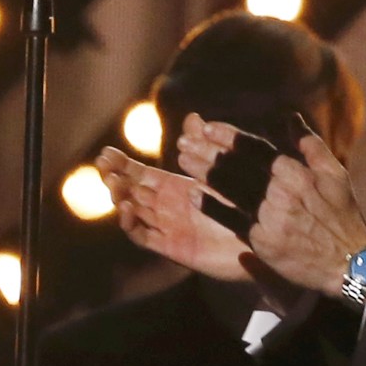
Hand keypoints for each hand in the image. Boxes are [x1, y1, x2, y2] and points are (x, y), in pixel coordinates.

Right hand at [102, 145, 258, 283]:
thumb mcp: (223, 173)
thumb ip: (204, 148)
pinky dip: (131, 224)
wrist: (261, 240)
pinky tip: (127, 209)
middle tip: (103, 166)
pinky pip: (143, 236)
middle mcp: (167, 207)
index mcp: (175, 188)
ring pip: (133, 211)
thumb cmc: (245, 207)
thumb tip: (193, 118)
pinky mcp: (170, 247)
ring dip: (120, 198)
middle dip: (114, 178)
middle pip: (130, 191)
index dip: (122, 165)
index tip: (106, 153)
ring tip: (114, 184)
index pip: (140, 174)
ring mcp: (166, 227)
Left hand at [179, 117, 365, 300]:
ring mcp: (270, 215)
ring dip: (204, 172)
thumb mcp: (334, 173)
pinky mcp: (262, 239)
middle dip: (208, 151)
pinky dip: (213, 206)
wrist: (347, 260)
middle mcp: (280, 190)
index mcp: (295, 171)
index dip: (229, 136)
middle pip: (237, 165)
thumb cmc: (341, 215)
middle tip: (183, 139)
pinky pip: (232, 219)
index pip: (256, 148)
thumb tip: (289, 117)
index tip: (207, 127)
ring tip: (183, 159)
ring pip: (231, 188)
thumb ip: (309, 144)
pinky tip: (194, 195)